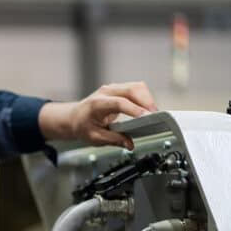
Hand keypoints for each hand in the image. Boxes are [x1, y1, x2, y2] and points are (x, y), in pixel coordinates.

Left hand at [38, 81, 157, 149]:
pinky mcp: (120, 89)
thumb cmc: (82, 125)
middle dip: (146, 101)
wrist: (74, 117)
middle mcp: (106, 92)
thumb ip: (113, 140)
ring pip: (137, 86)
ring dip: (147, 99)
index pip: (119, 103)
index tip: (147, 117)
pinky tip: (147, 109)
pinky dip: (145, 97)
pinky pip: (136, 88)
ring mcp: (113, 88)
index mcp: (97, 103)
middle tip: (155, 116)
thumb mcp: (95, 137)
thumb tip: (129, 144)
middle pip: (132, 89)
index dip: (134, 109)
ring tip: (153, 114)